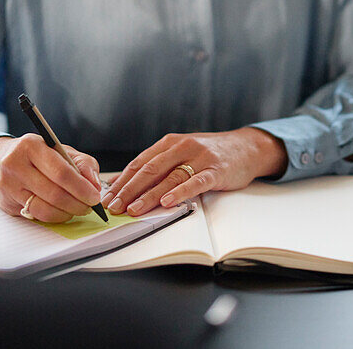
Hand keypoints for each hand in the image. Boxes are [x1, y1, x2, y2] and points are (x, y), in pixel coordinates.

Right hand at [0, 135, 101, 222]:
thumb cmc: (34, 155)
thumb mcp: (60, 149)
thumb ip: (82, 163)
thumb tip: (94, 184)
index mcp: (31, 146)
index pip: (61, 171)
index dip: (81, 187)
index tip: (94, 196)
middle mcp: (15, 164)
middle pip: (54, 193)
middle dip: (77, 203)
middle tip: (89, 206)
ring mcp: (9, 185)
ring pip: (44, 208)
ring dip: (67, 213)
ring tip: (78, 208)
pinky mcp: (7, 202)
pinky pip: (36, 215)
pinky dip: (55, 216)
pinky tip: (62, 211)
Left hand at [102, 128, 287, 216]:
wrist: (245, 147)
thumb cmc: (209, 153)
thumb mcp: (181, 153)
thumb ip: (158, 166)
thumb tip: (125, 183)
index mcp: (169, 143)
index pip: (139, 163)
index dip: (121, 181)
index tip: (107, 196)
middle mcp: (181, 147)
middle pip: (149, 170)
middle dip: (129, 190)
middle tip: (114, 206)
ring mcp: (199, 158)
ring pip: (169, 178)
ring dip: (149, 195)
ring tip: (134, 209)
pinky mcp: (216, 170)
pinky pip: (195, 182)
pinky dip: (180, 192)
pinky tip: (169, 202)